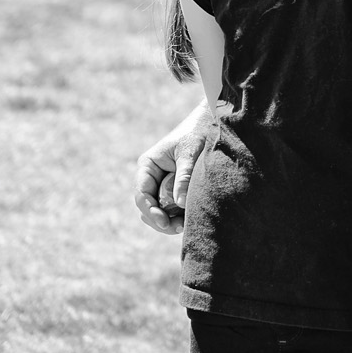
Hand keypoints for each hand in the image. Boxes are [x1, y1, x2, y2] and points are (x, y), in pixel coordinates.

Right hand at [133, 110, 208, 233]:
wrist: (210, 124)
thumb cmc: (197, 133)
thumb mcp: (190, 154)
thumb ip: (184, 177)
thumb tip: (180, 204)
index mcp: (148, 166)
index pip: (142, 194)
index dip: (150, 211)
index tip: (165, 222)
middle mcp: (151, 177)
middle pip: (147, 208)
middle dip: (160, 221)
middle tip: (180, 228)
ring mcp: (161, 185)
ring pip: (158, 212)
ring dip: (169, 222)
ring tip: (186, 226)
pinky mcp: (174, 191)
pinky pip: (171, 209)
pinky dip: (178, 217)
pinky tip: (190, 220)